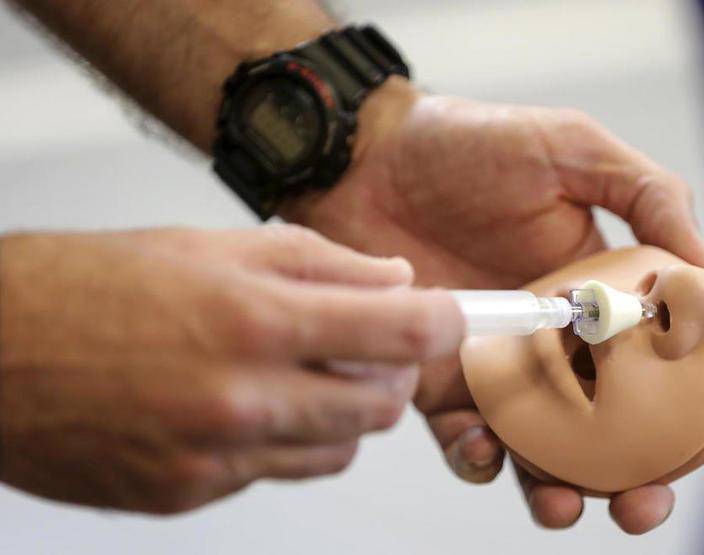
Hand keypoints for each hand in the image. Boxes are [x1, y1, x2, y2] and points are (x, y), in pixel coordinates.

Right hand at [0, 225, 463, 513]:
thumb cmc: (89, 286)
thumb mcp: (209, 245)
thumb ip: (317, 262)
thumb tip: (394, 279)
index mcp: (253, 319)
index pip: (398, 332)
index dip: (443, 324)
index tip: (453, 319)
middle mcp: (242, 397)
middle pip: (379, 406)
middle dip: (388, 374)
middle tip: (367, 344)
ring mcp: (215, 457)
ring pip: (337, 450)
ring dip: (340, 412)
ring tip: (301, 371)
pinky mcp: (189, 494)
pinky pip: (275, 473)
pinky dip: (283, 441)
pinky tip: (246, 404)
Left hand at [281, 79, 703, 532]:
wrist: (367, 160)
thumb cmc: (467, 144)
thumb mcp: (571, 148)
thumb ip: (648, 195)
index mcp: (601, 292)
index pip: (675, 355)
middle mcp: (556, 340)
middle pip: (615, 427)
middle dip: (640, 475)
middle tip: (643, 503)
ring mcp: (498, 367)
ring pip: (544, 451)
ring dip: (561, 489)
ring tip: (564, 501)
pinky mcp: (437, 380)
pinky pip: (464, 437)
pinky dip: (479, 458)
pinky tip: (487, 451)